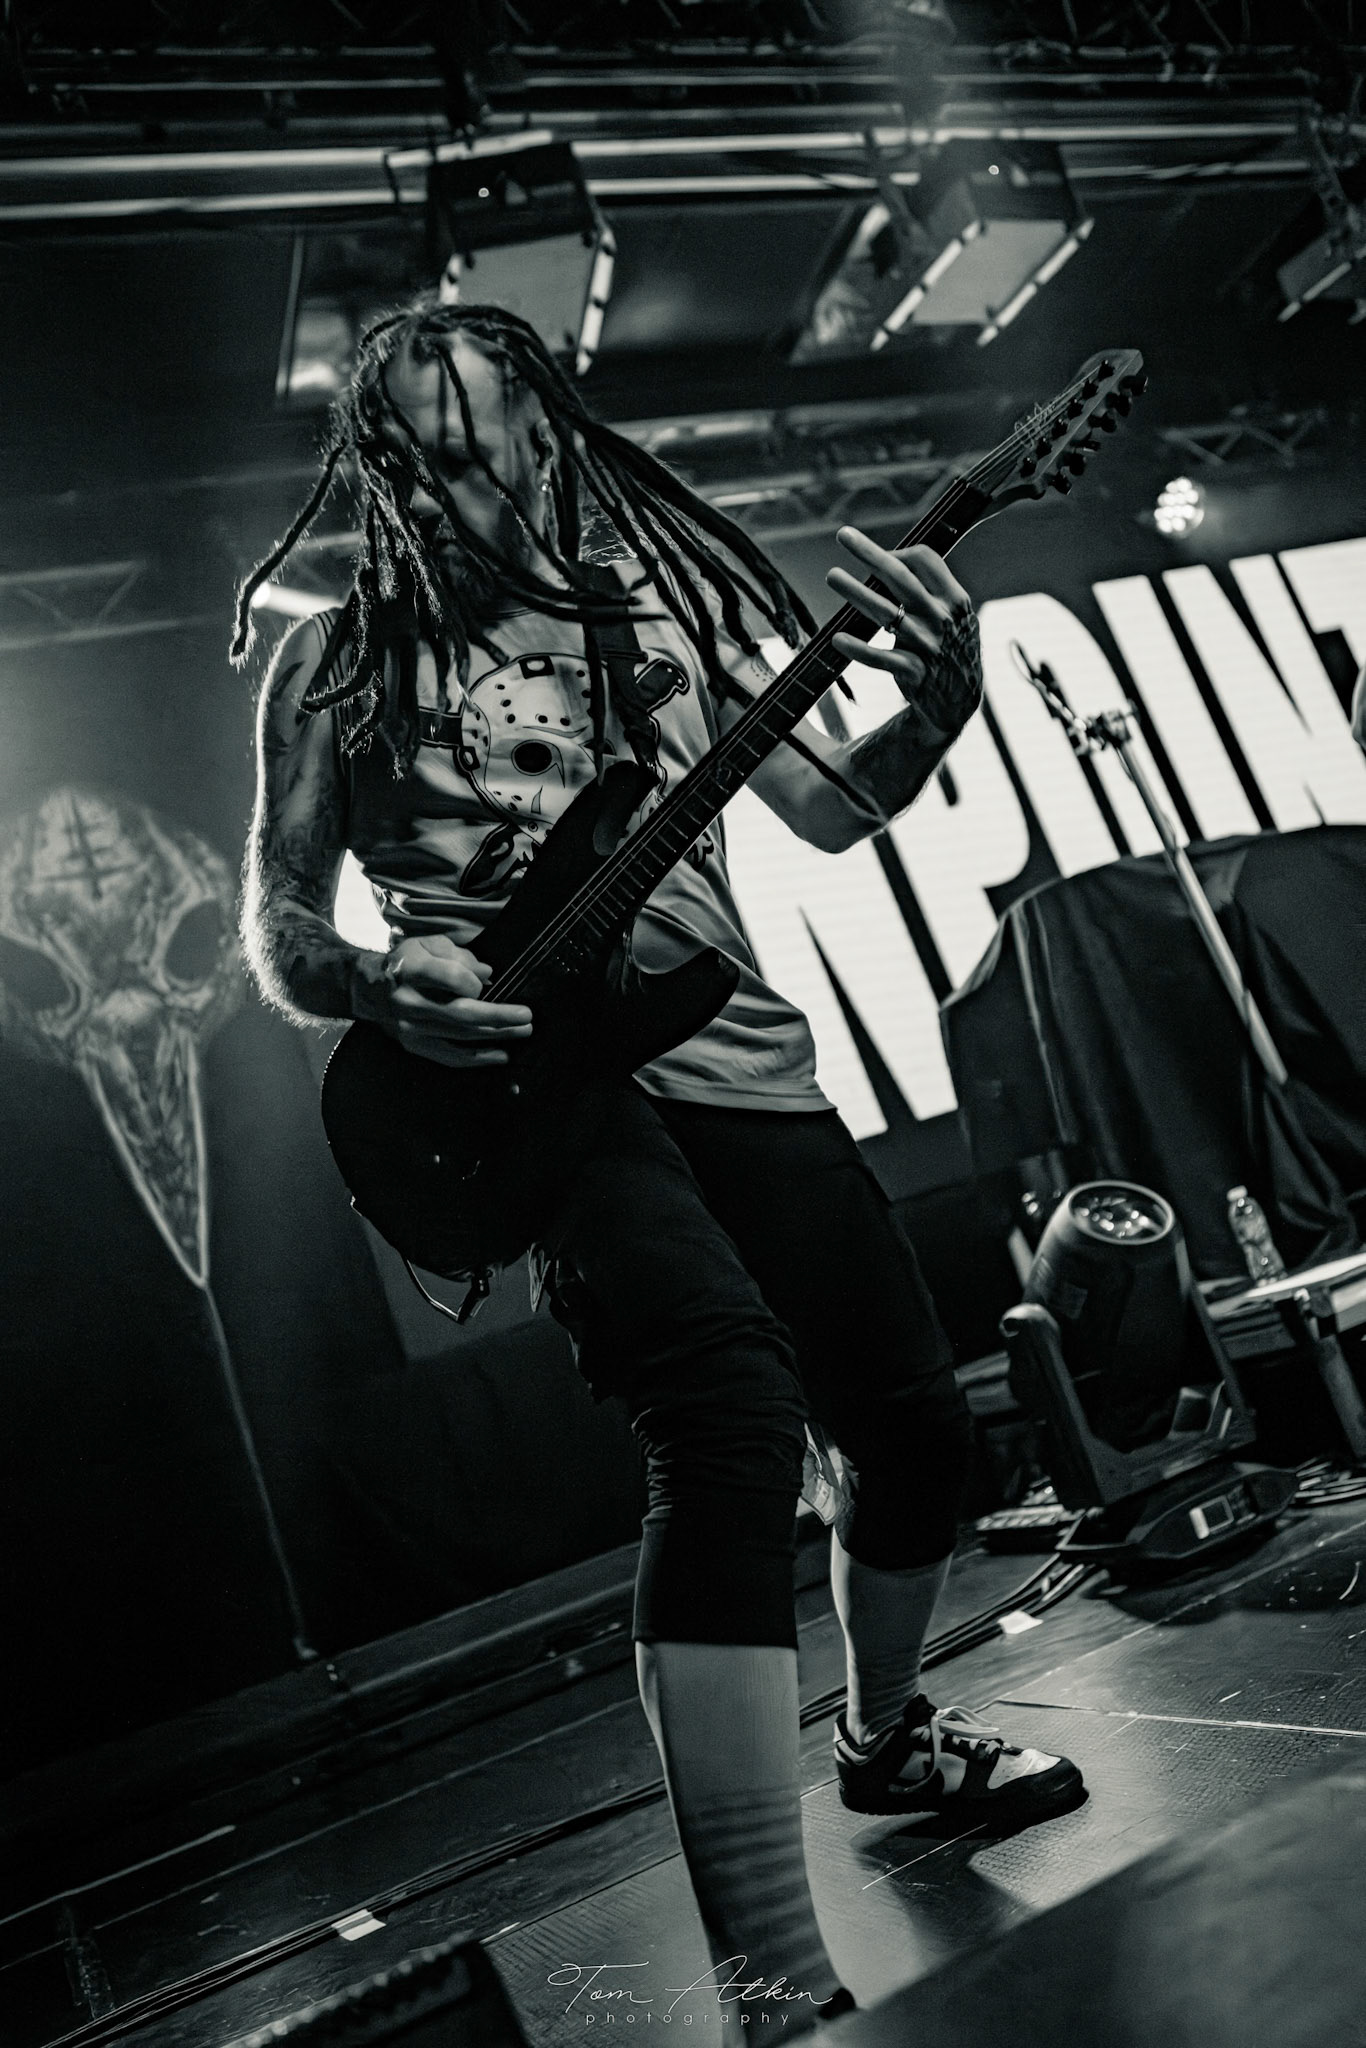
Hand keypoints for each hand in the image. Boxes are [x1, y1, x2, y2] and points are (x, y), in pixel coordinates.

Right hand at [368, 934, 532, 1068]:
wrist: (368, 990)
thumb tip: (488, 974)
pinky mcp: (413, 1045)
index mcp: (410, 971)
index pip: (451, 978)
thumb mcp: (427, 946)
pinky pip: (449, 1056)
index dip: (473, 981)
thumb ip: (458, 956)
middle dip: (498, 1016)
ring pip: (460, 1036)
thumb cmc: (404, 963)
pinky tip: (501, 1055)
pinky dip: (477, 1058)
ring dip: (496, 1035)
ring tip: (523, 1031)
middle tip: (527, 1016)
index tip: (486, 982)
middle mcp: (408, 1002)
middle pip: (460, 1013)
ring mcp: (409, 1029)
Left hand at [826, 528, 982, 736]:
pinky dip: (858, 649)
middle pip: (901, 578)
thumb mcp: (954, 617)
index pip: (925, 560)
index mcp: (954, 599)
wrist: (960, 701)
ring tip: (833, 575)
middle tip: (844, 535)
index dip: (898, 552)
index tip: (878, 555)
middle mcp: (941, 618)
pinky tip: (838, 639)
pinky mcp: (914, 673)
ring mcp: (928, 646)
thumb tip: (888, 562)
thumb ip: (930, 592)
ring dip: (856, 592)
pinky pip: (881, 658)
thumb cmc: (949, 649)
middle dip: (870, 554)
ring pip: (886, 613)